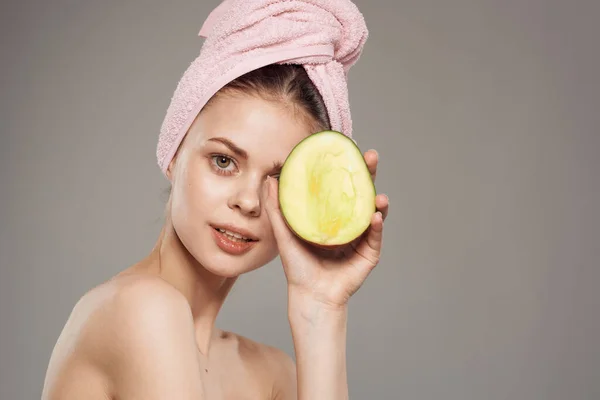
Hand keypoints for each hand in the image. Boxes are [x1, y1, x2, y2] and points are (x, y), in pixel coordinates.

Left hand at [263, 149, 388, 308]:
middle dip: (369, 173)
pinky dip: (376, 226)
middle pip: (362, 192)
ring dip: (378, 200)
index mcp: (332, 214)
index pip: (342, 185)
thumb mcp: (285, 233)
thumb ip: (278, 208)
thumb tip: (271, 178)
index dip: (346, 167)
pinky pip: (375, 236)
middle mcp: (349, 222)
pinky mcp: (369, 253)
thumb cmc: (298, 266)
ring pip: (374, 212)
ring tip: (378, 194)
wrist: (309, 295)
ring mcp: (362, 237)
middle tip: (371, 156)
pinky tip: (375, 215)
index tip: (349, 147)